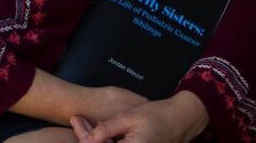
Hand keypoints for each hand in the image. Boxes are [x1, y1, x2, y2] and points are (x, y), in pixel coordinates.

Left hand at [72, 91, 207, 142]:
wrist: (181, 119)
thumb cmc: (158, 115)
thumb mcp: (129, 117)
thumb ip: (107, 129)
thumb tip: (87, 139)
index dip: (84, 137)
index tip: (75, 122)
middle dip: (87, 138)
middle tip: (76, 120)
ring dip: (97, 139)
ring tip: (82, 122)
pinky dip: (108, 139)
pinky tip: (100, 130)